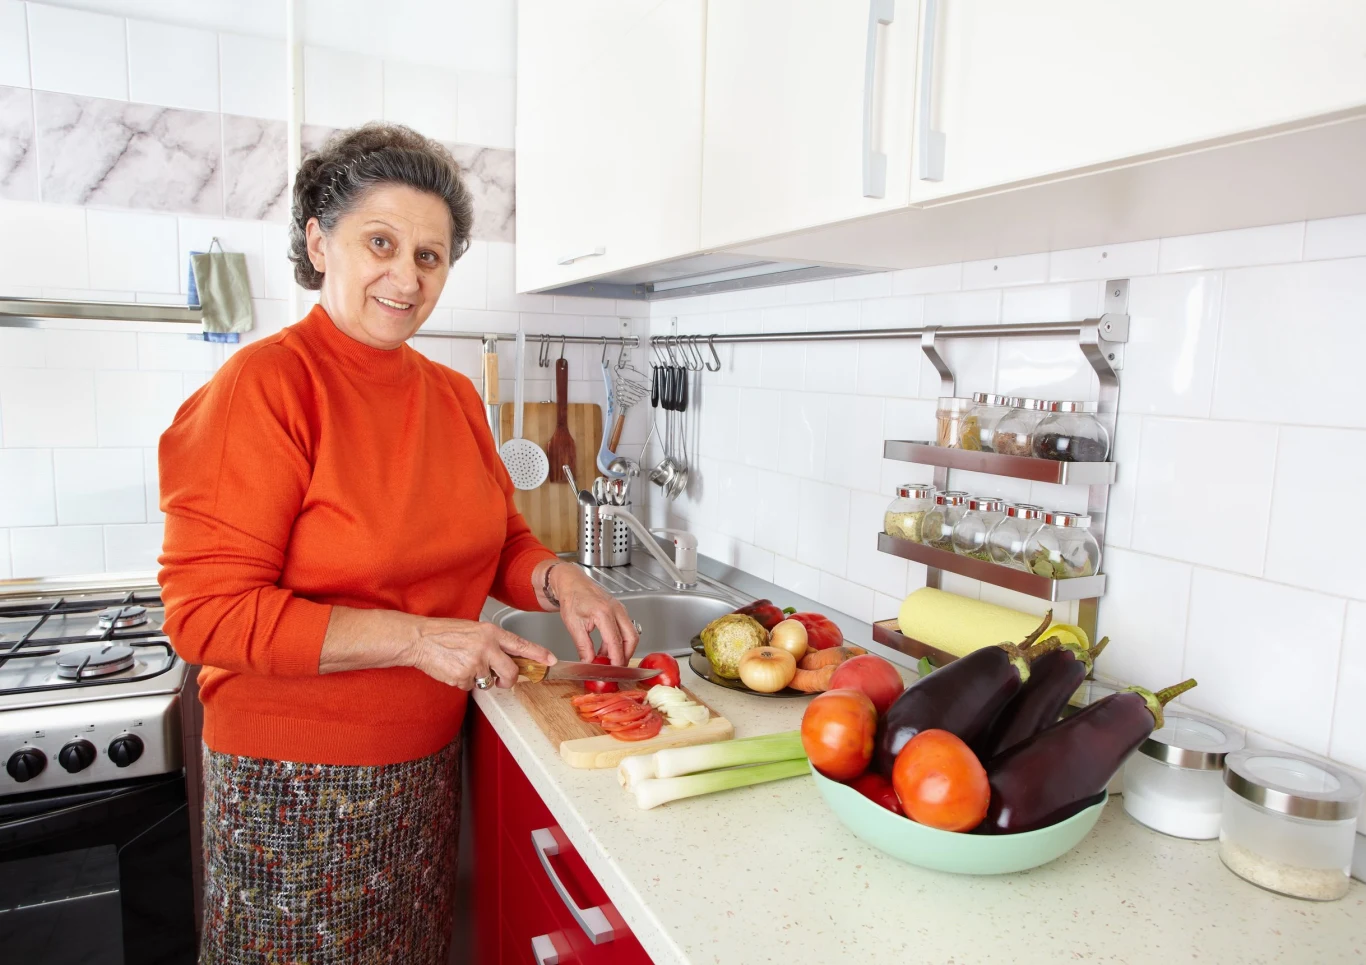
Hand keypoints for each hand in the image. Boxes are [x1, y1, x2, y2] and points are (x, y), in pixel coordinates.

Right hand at [407, 617, 556, 689]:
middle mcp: (486, 647)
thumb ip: (493, 642)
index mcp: (491, 632)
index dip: (538, 654)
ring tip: (465, 664)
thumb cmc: (444, 633)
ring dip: (480, 679)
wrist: (421, 639)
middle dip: (509, 680)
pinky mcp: (464, 677)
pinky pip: (472, 686)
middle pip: (511, 671)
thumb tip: (508, 656)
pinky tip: (455, 669)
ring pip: (489, 681)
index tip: (551, 661)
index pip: (521, 644)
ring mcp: (475, 663)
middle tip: (502, 680)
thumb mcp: (474, 630)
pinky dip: (465, 682)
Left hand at [550, 565, 638, 664]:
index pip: (616, 641)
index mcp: (604, 613)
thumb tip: (589, 663)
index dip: (616, 658)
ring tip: (607, 660)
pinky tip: (606, 649)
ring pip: (631, 633)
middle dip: (627, 655)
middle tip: (616, 667)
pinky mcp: (619, 610)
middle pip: (632, 637)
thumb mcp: (573, 625)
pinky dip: (619, 641)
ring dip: (622, 649)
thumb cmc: (572, 598)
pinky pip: (625, 628)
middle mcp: (616, 610)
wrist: (572, 583)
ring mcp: (620, 609)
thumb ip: (583, 646)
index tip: (614, 670)